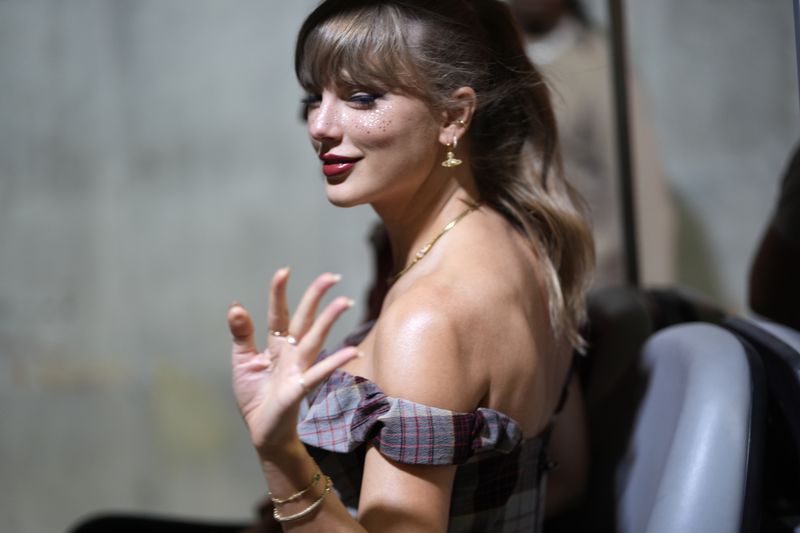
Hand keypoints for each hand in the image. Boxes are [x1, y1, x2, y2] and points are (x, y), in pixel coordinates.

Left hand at [228, 268, 359, 455]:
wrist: (262, 431)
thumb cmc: (255, 396)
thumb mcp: (242, 361)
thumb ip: (242, 334)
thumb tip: (236, 305)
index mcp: (275, 344)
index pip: (279, 314)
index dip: (279, 293)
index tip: (284, 271)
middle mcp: (291, 352)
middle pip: (304, 319)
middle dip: (317, 297)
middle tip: (332, 276)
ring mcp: (298, 369)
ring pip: (315, 339)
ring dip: (329, 320)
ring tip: (345, 301)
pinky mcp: (299, 388)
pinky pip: (319, 373)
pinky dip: (335, 362)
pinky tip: (353, 352)